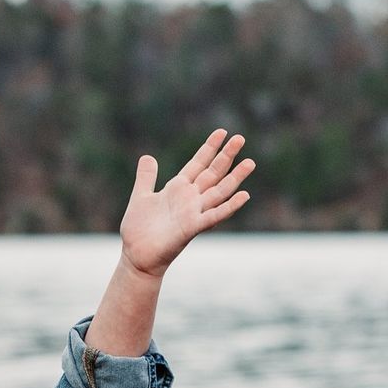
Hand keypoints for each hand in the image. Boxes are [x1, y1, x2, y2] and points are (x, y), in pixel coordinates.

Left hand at [118, 129, 254, 277]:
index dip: (209, 148)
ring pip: (219, 191)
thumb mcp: (141, 196)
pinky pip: (215, 215)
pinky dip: (229, 206)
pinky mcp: (193, 227)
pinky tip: (244, 195)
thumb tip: (148, 157)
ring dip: (235, 178)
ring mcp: (193, 212)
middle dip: (226, 156)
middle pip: (212, 173)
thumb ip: (146, 177)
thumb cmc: (139, 229)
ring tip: (250, 162)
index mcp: (178, 188)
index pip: (198, 163)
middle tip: (241, 138)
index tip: (222, 132)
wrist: (137, 255)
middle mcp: (190, 198)